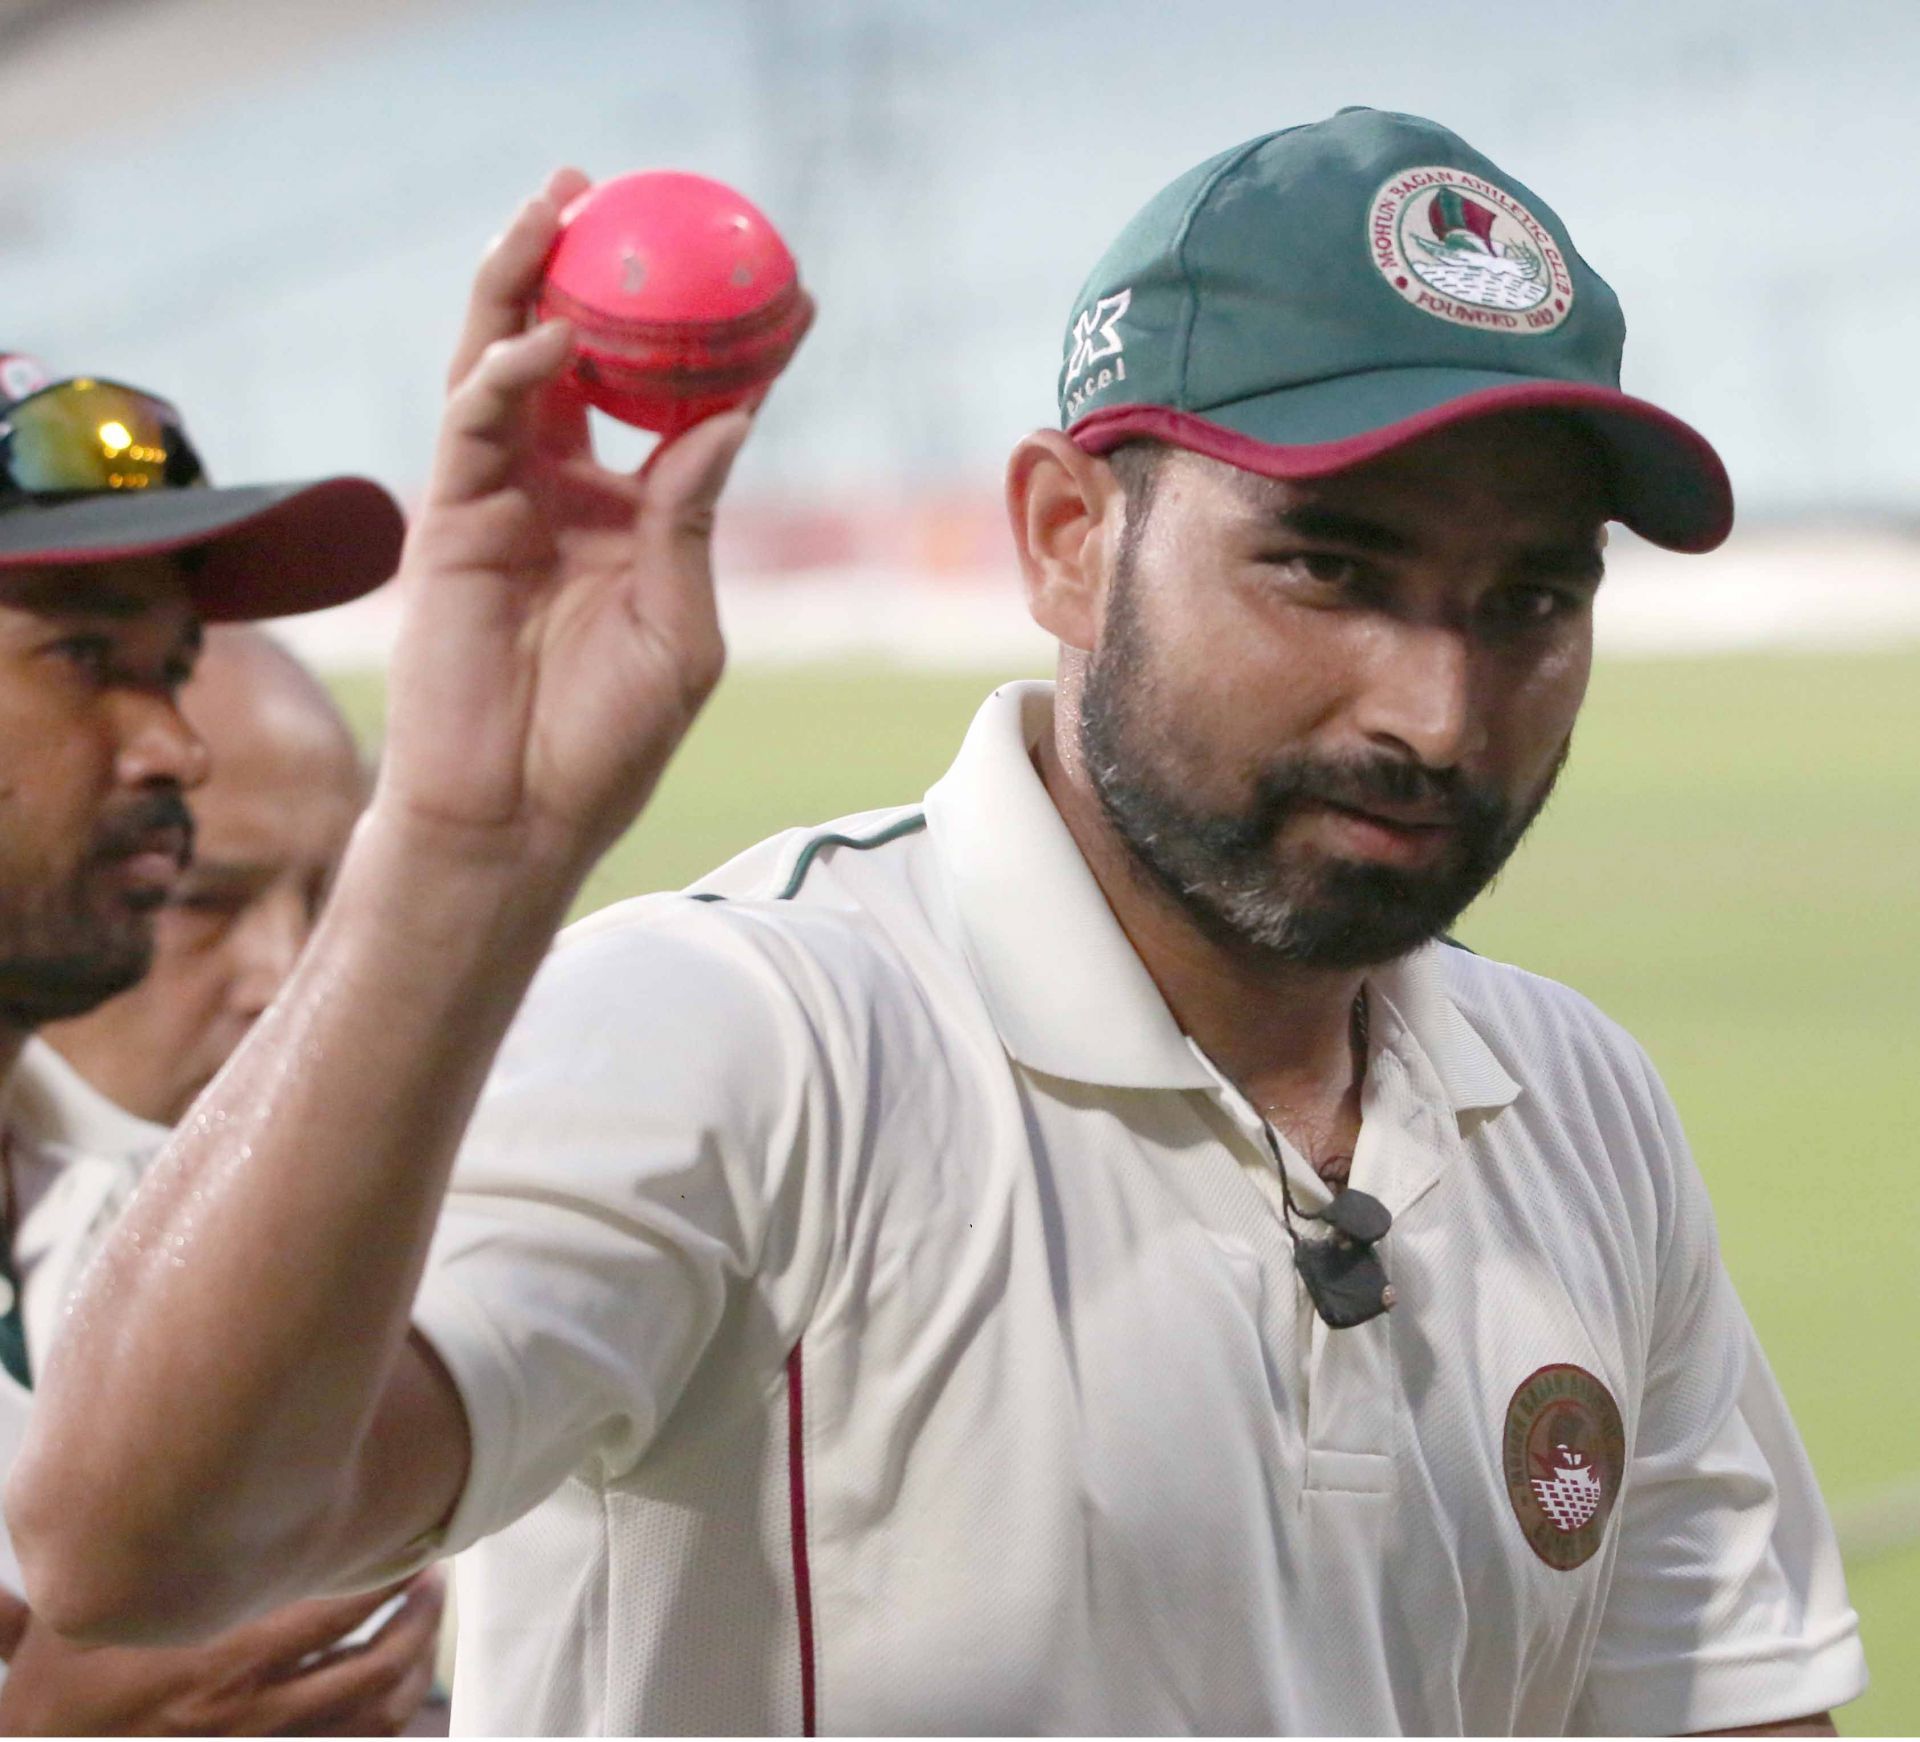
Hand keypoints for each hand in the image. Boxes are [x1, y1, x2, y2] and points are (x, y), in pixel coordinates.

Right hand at [0, 1572, 442, 1734]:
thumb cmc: (50, 1701)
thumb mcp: (72, 1622)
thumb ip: (127, 1556)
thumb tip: (140, 1477)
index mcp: (218, 1662)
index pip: (339, 1613)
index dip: (392, 1574)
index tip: (413, 1539)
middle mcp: (249, 1716)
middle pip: (377, 1665)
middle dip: (420, 1618)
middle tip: (434, 1578)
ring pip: (376, 1718)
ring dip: (415, 1667)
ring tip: (424, 1623)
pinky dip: (387, 1720)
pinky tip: (398, 1684)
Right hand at [378, 166, 757, 881]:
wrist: (518, 818)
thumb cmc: (605, 743)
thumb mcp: (679, 631)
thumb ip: (689, 524)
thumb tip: (728, 421)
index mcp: (629, 519)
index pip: (676, 408)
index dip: (724, 347)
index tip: (784, 290)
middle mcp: (564, 492)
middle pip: (576, 356)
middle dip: (593, 272)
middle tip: (619, 192)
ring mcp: (503, 500)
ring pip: (504, 361)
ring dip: (525, 281)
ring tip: (556, 204)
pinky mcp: (449, 519)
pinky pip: (472, 424)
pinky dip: (504, 376)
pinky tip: (545, 342)